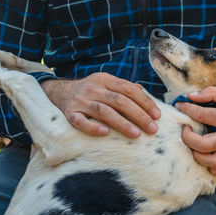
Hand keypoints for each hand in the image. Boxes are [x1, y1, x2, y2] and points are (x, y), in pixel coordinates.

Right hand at [41, 73, 160, 137]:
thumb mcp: (105, 83)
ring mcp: (80, 101)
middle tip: (152, 129)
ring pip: (104, 111)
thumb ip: (122, 87)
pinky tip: (105, 133)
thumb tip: (143, 92)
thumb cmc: (89, 91)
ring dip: (122, 123)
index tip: (157, 116)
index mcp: (105, 79)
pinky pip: (80, 121)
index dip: (145, 102)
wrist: (58, 92)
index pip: (129, 89)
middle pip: (120, 101)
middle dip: (139, 115)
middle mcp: (93, 88)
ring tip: (136, 134)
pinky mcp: (69, 113)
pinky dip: (93, 127)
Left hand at [175, 87, 215, 176]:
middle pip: (205, 145)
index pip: (203, 116)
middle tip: (184, 129)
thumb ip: (212, 93)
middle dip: (188, 138)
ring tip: (193, 144)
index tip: (180, 105)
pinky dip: (213, 169)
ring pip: (214, 163)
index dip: (187, 109)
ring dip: (198, 156)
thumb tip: (190, 96)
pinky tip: (206, 158)